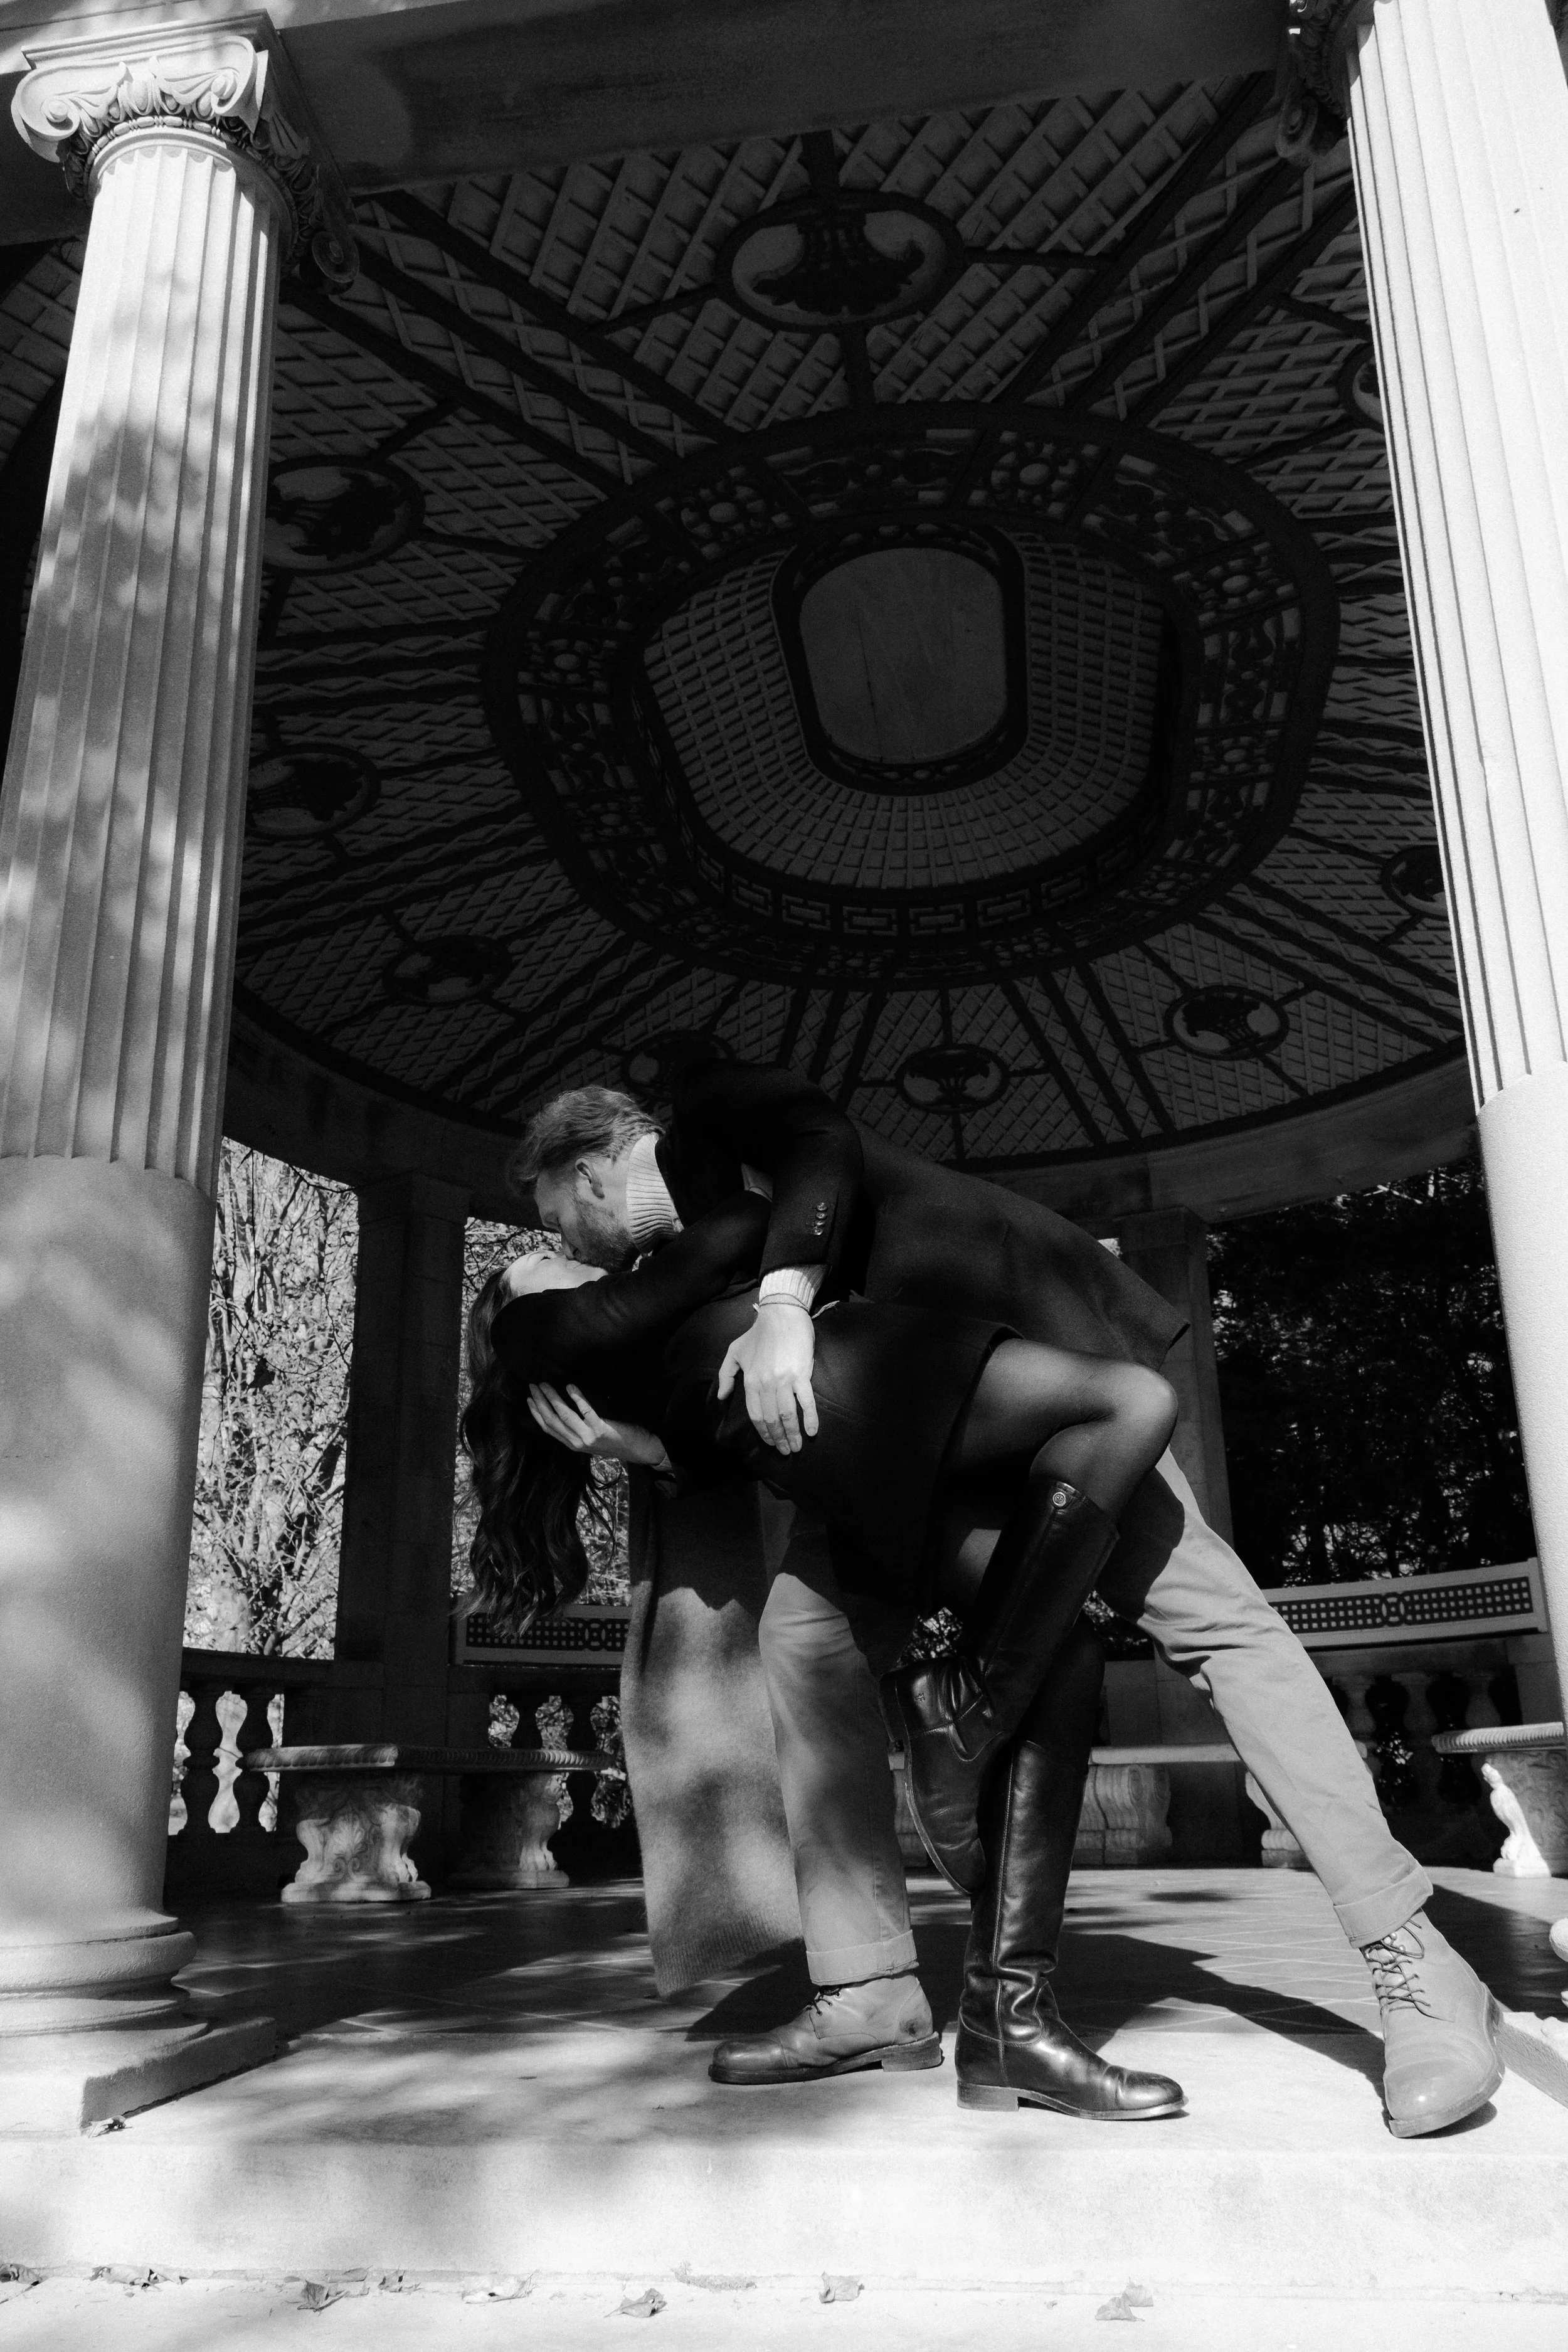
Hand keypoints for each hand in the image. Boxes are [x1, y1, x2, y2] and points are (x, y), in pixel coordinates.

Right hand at [526, 1382, 669, 1469]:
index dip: (536, 1413)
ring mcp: (588, 1438)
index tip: (529, 1398)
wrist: (639, 1451)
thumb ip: (579, 1430)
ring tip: (546, 1384)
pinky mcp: (600, 1430)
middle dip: (540, 1402)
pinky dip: (577, 1398)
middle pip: (552, 1420)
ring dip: (553, 1398)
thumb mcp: (592, 1439)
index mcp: (572, 1444)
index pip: (548, 1428)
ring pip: (564, 1415)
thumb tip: (566, 1410)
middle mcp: (577, 1443)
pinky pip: (585, 1411)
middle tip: (534, 1386)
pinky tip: (570, 1386)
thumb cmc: (617, 1441)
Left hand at [716, 1301, 818, 1455]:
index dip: (763, 1433)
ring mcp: (784, 1380)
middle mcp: (766, 1384)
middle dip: (778, 1439)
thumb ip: (726, 1375)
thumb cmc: (758, 1333)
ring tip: (797, 1447)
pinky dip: (810, 1418)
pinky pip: (806, 1401)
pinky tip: (813, 1431)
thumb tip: (722, 1397)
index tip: (771, 1443)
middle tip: (786, 1451)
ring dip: (793, 1435)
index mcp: (750, 1381)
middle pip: (772, 1419)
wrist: (781, 1314)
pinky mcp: (802, 1374)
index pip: (756, 1415)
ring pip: (787, 1415)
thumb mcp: (735, 1352)